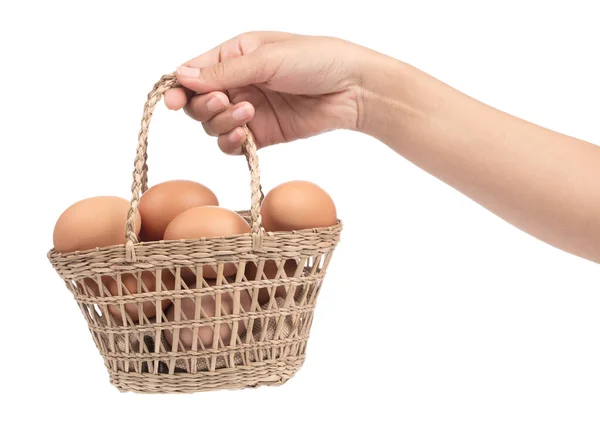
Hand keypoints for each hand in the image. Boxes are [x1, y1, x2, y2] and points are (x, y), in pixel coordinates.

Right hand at [164, 32, 364, 153]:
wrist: (352, 89)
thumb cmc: (315, 59)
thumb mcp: (266, 58)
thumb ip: (224, 72)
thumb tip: (181, 76)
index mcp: (235, 55)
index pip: (194, 73)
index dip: (179, 88)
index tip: (173, 102)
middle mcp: (238, 83)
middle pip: (198, 103)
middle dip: (205, 106)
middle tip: (226, 102)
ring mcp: (249, 110)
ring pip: (212, 126)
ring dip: (223, 123)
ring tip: (249, 113)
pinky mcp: (262, 134)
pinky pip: (232, 145)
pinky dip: (232, 144)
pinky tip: (246, 136)